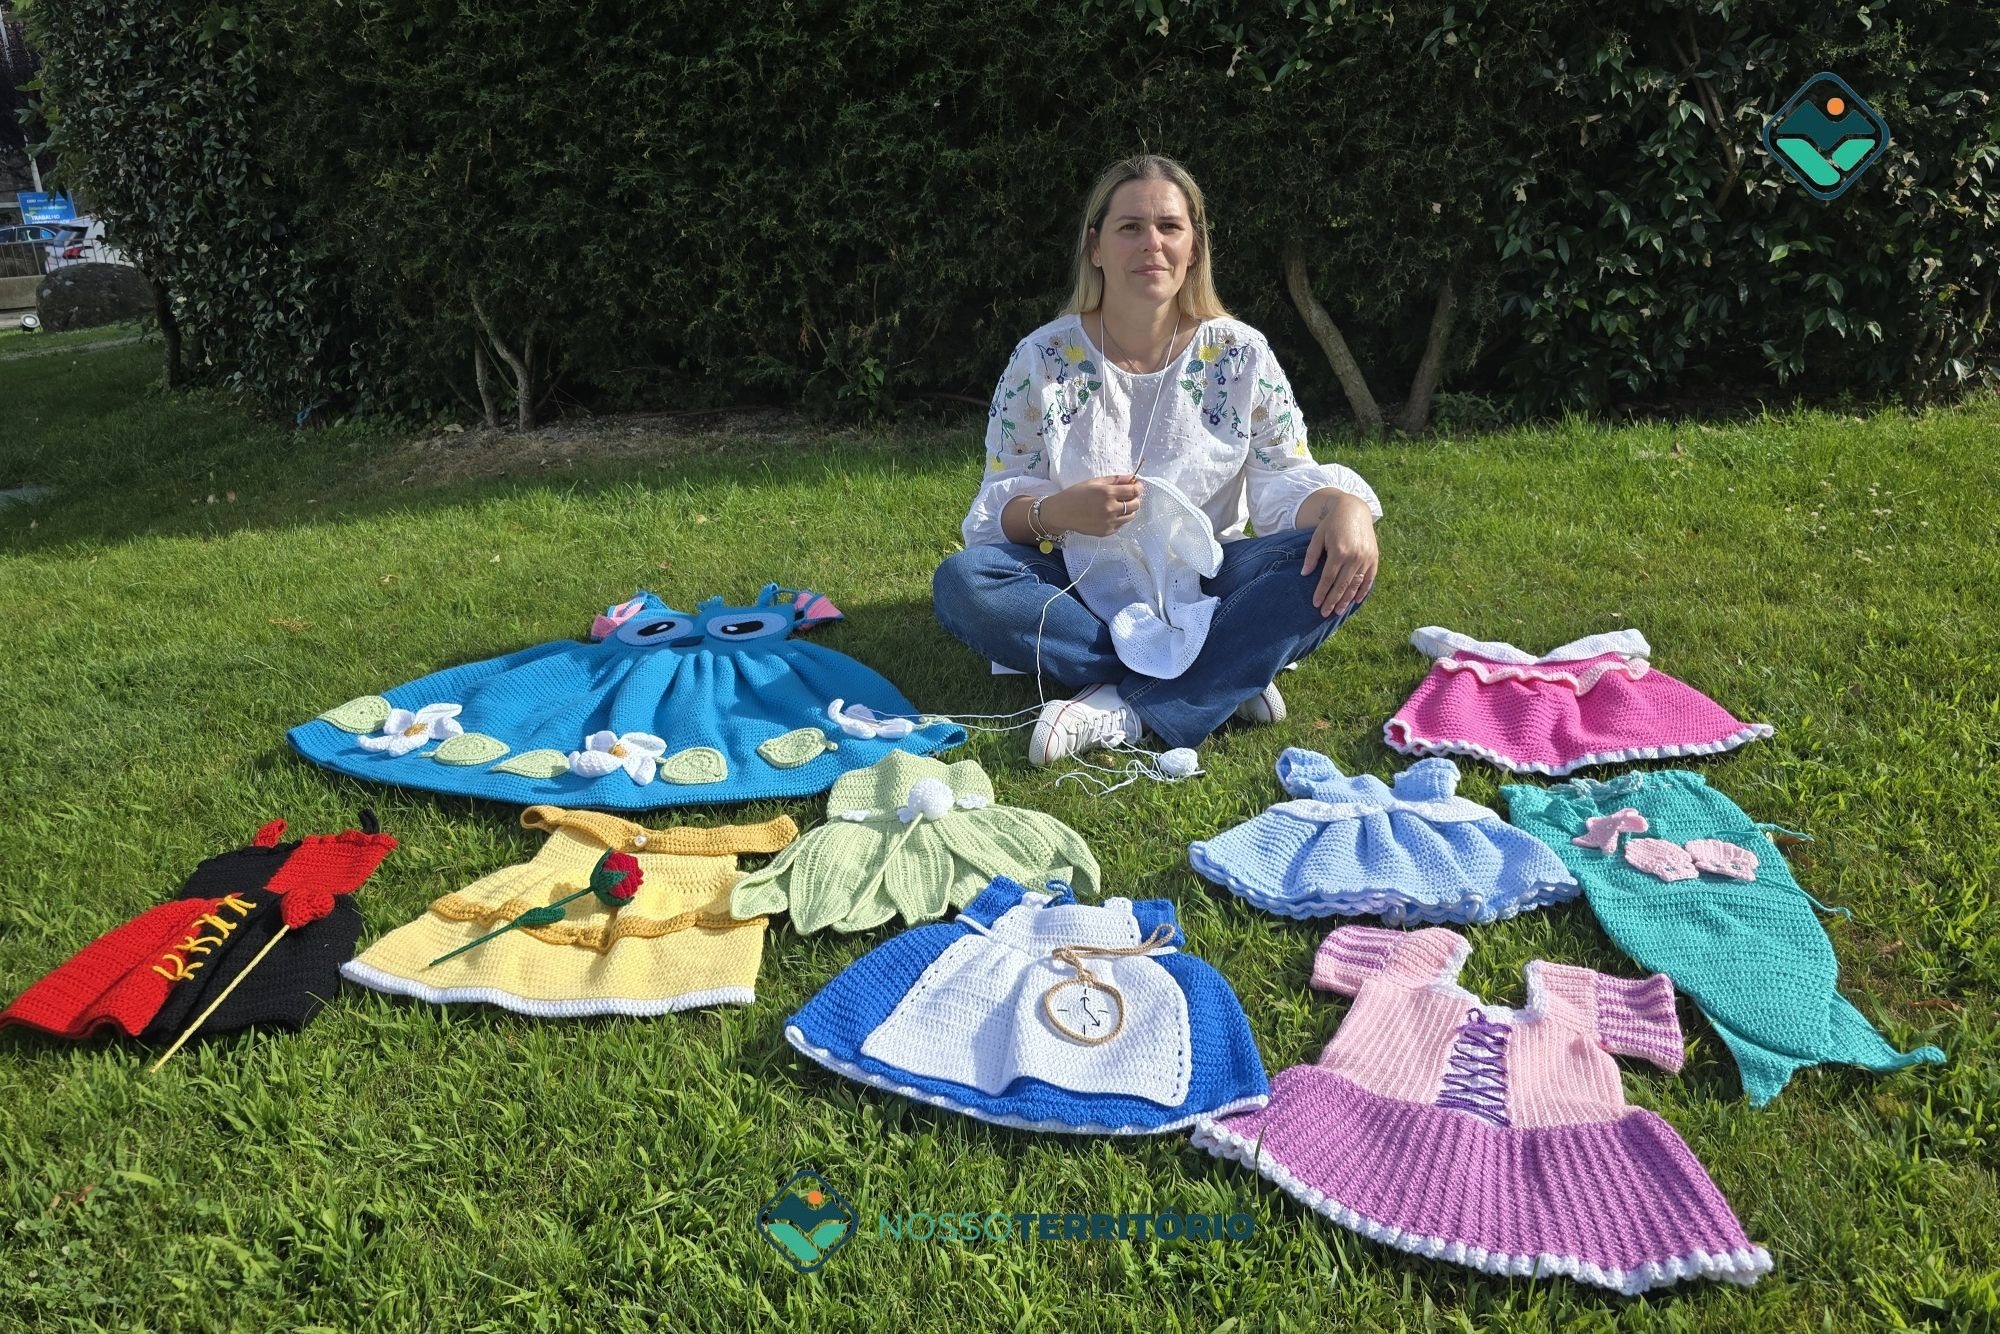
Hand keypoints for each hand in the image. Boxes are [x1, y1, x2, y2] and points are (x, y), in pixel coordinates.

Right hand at [1048, 474, 1144, 536]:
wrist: (1062, 512)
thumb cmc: (1076, 494)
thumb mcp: (1095, 482)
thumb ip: (1115, 480)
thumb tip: (1132, 477)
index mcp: (1107, 493)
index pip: (1134, 491)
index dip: (1138, 487)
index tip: (1137, 485)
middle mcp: (1110, 508)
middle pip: (1136, 504)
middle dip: (1135, 498)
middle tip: (1128, 495)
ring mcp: (1109, 522)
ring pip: (1131, 516)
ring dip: (1129, 509)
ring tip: (1119, 505)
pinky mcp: (1106, 531)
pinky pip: (1121, 524)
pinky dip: (1120, 518)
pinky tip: (1110, 514)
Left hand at [1300, 489, 1378, 617]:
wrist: (1354, 509)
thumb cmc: (1332, 523)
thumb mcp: (1318, 536)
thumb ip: (1312, 556)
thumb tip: (1304, 574)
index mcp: (1339, 551)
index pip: (1328, 578)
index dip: (1321, 592)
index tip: (1316, 604)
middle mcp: (1354, 557)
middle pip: (1342, 585)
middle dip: (1333, 601)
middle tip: (1325, 613)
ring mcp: (1366, 558)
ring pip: (1356, 584)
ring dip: (1347, 600)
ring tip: (1339, 612)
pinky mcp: (1374, 557)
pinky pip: (1369, 578)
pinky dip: (1363, 590)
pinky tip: (1356, 601)